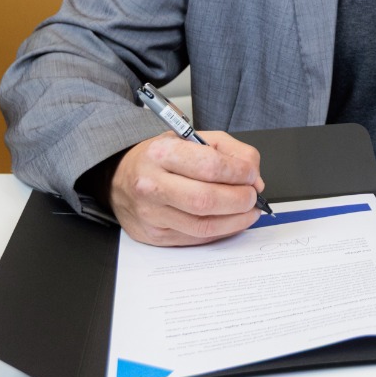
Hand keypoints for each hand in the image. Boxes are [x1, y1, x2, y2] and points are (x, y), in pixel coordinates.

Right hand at [109, 131, 266, 245]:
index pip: (209, 166)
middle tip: (252, 196)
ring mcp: (151, 214)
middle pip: (206, 200)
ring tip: (248, 210)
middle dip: (240, 200)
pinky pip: (196, 238)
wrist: (121, 178)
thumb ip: (230, 151)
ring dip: (236, 220)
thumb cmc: (161, 158)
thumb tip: (254, 177)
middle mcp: (152, 185)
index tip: (251, 175)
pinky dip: (221, 231)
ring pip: (203, 226)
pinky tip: (231, 221)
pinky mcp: (155, 235)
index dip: (239, 173)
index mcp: (162, 153)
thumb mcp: (193, 138)